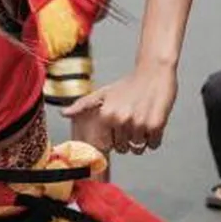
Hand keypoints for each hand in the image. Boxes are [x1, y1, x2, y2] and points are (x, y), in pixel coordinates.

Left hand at [61, 68, 176, 153]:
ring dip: (141, 138)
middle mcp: (122, 120)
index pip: (107, 145)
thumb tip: (64, 113)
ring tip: (142, 119)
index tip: (118, 128)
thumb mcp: (104, 93)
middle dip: (128, 139)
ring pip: (139, 148)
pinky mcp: (156, 125)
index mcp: (107, 114)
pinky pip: (154, 145)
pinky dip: (154, 138)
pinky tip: (152, 121)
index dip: (113, 139)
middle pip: (123, 149)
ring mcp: (139, 124)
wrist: (154, 72)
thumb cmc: (129, 84)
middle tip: (132, 120)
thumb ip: (83, 105)